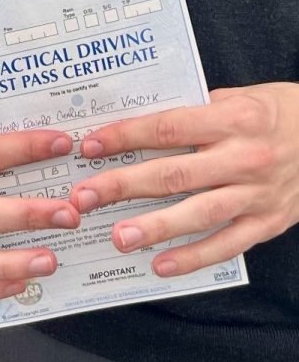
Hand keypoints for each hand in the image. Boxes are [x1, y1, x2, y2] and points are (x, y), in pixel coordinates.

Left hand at [68, 83, 298, 276]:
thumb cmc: (279, 112)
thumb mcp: (242, 96)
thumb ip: (197, 110)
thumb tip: (144, 124)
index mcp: (234, 118)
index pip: (168, 128)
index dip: (126, 137)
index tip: (91, 146)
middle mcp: (244, 157)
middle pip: (174, 173)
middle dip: (123, 186)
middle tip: (83, 198)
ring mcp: (257, 194)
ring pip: (197, 213)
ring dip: (154, 227)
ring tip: (118, 237)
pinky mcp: (268, 223)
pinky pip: (226, 244)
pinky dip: (193, 257)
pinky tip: (160, 265)